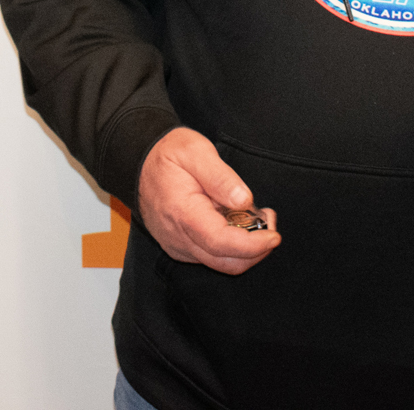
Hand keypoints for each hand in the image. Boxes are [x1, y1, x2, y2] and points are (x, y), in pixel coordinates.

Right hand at [136, 127, 280, 274]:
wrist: (138, 162)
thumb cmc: (168, 154)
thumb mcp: (195, 151)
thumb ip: (220, 177)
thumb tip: (244, 200)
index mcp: (182, 212)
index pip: (220, 242)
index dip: (252, 245)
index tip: (274, 235)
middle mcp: (178, 237)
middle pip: (226, 262)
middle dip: (257, 250)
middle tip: (270, 220)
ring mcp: (179, 245)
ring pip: (222, 263)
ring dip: (247, 249)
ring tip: (257, 217)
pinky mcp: (182, 247)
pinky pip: (212, 257)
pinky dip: (233, 247)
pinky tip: (237, 221)